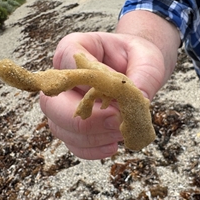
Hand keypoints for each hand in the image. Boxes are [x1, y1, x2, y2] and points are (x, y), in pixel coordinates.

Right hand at [40, 32, 166, 158]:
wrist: (136, 68)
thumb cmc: (137, 59)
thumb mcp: (147, 60)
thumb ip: (142, 78)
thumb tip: (138, 104)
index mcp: (76, 49)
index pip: (68, 67)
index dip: (90, 87)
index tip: (118, 100)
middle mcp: (64, 78)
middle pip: (52, 105)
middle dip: (85, 122)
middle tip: (117, 124)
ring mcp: (63, 103)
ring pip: (60, 128)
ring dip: (91, 138)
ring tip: (120, 135)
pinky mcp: (72, 124)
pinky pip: (72, 143)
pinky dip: (90, 150)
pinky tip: (111, 146)